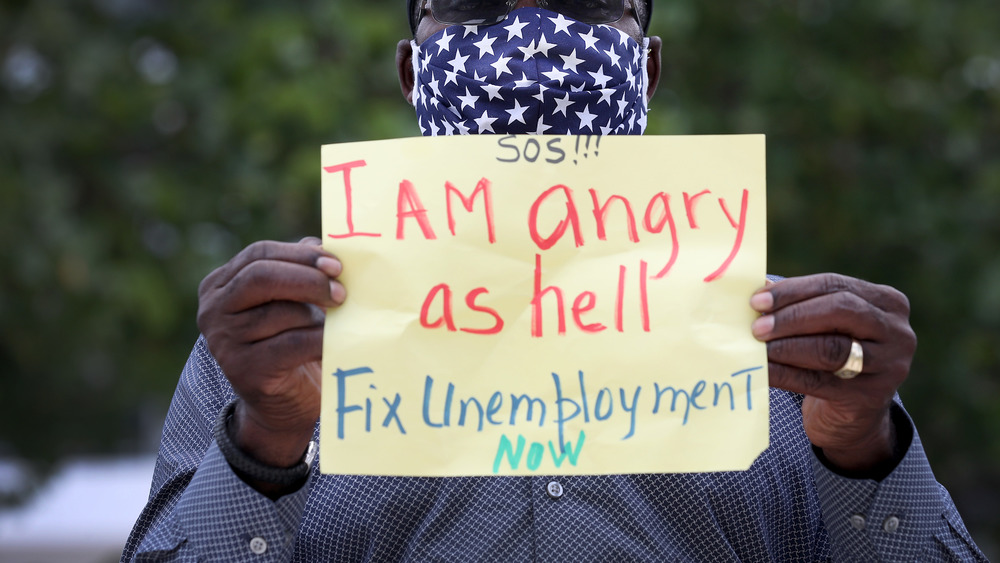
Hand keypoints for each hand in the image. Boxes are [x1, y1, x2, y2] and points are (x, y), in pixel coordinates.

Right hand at [197, 237, 344, 470]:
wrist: (281, 406)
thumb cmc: (290, 343)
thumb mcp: (290, 302)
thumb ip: (299, 271)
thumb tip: (324, 245)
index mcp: (220, 284)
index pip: (259, 254)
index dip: (300, 255)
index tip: (337, 265)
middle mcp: (213, 310)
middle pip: (261, 277)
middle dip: (308, 279)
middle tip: (342, 292)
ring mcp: (223, 341)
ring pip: (279, 312)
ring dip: (316, 316)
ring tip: (337, 324)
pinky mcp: (243, 370)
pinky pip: (291, 344)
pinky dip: (320, 340)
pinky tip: (335, 342)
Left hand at [749, 273, 915, 475]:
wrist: (855, 415)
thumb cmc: (835, 354)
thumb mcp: (827, 327)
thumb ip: (802, 305)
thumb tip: (757, 288)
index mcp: (887, 301)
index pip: (834, 285)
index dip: (793, 290)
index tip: (757, 300)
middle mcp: (896, 331)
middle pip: (840, 311)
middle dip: (793, 317)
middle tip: (757, 326)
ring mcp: (888, 366)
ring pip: (832, 348)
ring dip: (787, 346)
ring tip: (758, 347)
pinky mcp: (869, 397)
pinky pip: (818, 381)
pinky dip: (785, 374)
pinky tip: (762, 370)